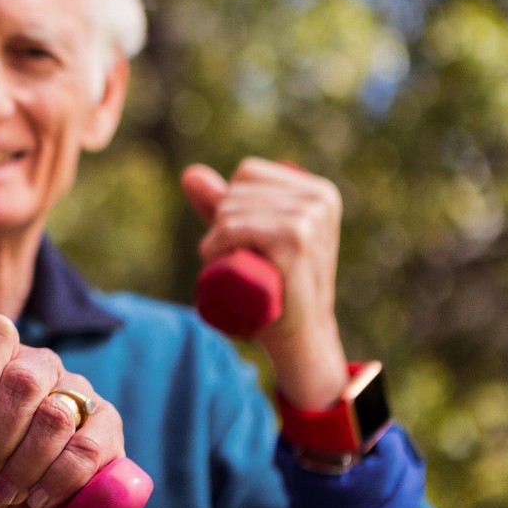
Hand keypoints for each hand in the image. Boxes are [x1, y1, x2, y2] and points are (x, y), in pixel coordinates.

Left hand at [0, 314, 124, 507]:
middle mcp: (43, 367)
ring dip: (23, 465)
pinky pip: (87, 450)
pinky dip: (57, 481)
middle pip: (24, 380)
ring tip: (8, 490)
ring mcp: (81, 396)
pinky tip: (39, 497)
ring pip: (56, 418)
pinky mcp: (109, 432)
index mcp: (0, 356)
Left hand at [181, 157, 348, 407]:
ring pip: (228, 211)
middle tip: (244, 261)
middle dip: (222, 225)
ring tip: (240, 269)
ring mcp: (308, 219)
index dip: (232, 204)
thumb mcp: (248, 236)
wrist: (299, 336)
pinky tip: (227, 265)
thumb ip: (220, 203)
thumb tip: (188, 174)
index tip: (248, 239)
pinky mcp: (293, 241)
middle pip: (235, 192)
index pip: (247, 172)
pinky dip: (217, 246)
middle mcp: (319, 200)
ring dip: (216, 242)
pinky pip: (232, 228)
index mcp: (318, 192)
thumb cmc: (274, 287)